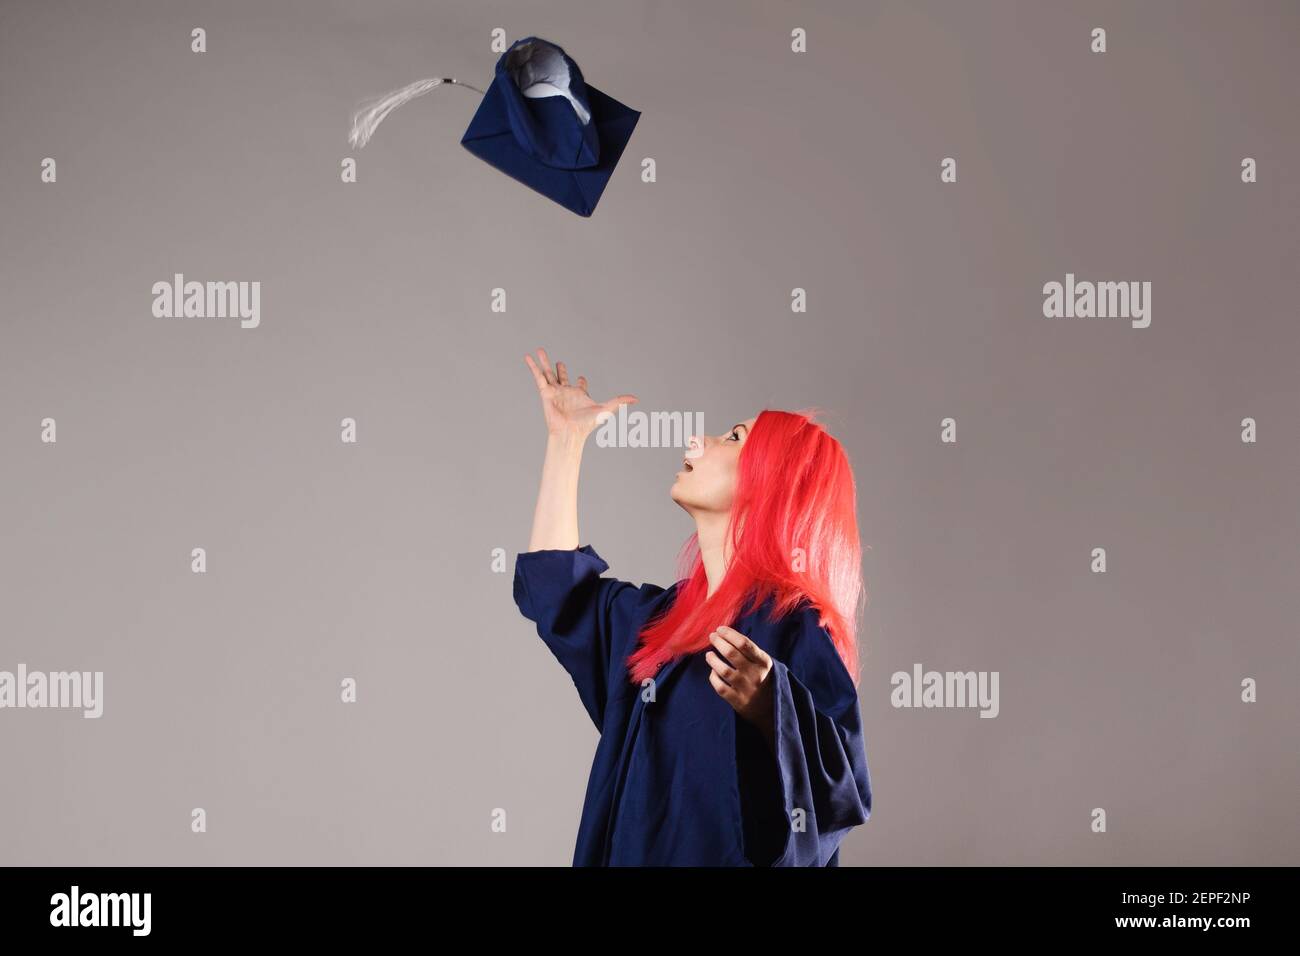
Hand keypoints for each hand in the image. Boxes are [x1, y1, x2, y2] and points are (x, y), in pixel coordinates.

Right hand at [523, 347, 637, 441]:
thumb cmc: (587, 424)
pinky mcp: (545, 393)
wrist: (570, 432)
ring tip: (540, 350)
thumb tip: (636, 399)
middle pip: (562, 377)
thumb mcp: (606, 409)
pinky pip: (538, 377)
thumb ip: (620, 402)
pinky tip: (528, 357)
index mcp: (579, 395)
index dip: (582, 382)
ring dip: (544, 362)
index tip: (581, 379)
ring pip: (548, 373)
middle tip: (560, 363)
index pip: (580, 386)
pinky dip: (532, 366)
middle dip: (561, 370)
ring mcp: (555, 392)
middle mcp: (566, 392)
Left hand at [706, 626, 775, 748]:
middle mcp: (755, 675)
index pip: (744, 643)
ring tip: (709, 654)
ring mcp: (746, 689)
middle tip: (712, 637)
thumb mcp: (762, 663)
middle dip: (718, 642)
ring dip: (713, 660)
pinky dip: (714, 678)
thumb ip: (748, 651)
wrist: (772, 709)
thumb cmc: (762, 678)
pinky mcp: (738, 701)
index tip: (720, 629)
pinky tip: (713, 672)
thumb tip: (724, 633)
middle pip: (731, 653)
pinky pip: (720, 687)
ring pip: (723, 670)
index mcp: (763, 662)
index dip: (729, 634)